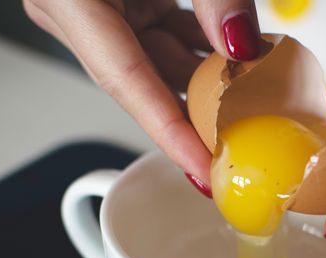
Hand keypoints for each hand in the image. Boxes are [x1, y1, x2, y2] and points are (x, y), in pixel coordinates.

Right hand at [23, 0, 259, 187]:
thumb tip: (242, 42)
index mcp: (70, 2)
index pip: (127, 85)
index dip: (168, 135)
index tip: (204, 172)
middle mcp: (77, 15)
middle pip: (144, 84)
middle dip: (196, 114)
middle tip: (241, 142)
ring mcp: (97, 13)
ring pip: (158, 63)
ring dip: (206, 78)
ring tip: (255, 96)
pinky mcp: (121, 3)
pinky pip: (161, 38)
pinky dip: (199, 48)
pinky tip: (238, 56)